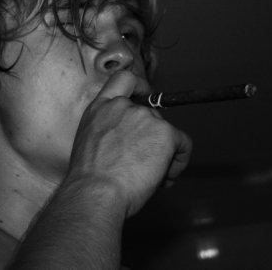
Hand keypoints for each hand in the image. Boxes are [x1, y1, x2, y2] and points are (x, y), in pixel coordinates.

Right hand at [66, 70, 191, 216]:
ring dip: (164, 155)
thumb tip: (129, 142)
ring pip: (166, 133)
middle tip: (145, 166)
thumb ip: (108, 131)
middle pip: (150, 115)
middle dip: (152, 139)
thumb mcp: (89, 142)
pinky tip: (165, 178)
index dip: (139, 86)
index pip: (123, 80)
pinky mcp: (165, 132)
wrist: (96, 192)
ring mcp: (145, 117)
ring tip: (152, 178)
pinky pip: (183, 144)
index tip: (145, 96)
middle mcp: (123, 107)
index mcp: (100, 108)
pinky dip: (179, 161)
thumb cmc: (89, 179)